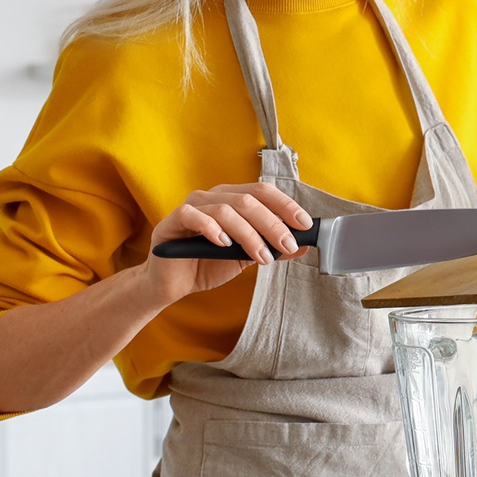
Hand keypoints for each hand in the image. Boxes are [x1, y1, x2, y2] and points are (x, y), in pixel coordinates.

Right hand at [143, 182, 313, 301]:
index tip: (304, 224)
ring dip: (249, 235)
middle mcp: (213, 198)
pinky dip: (211, 229)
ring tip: (262, 257)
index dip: (285, 205)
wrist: (174, 284)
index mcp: (232, 199)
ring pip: (225, 210)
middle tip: (288, 245)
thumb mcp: (247, 257)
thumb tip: (304, 245)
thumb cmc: (208, 264)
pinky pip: (192, 216)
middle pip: (248, 200)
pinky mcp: (171, 222)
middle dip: (272, 223)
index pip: (263, 192)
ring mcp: (191, 207)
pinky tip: (224, 244)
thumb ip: (271, 248)